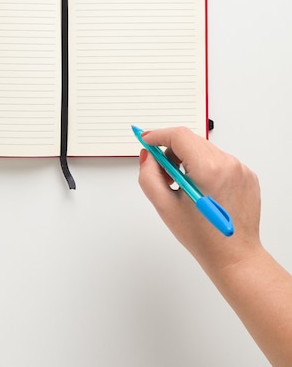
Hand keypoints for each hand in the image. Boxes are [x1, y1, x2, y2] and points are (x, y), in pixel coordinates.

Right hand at [138, 127, 262, 273]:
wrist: (235, 257)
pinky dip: (206, 167)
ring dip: (189, 159)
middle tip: (162, 172)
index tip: (146, 140)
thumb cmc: (203, 238)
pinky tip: (201, 190)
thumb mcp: (165, 206)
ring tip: (183, 185)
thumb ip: (149, 176)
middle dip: (172, 150)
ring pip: (205, 150)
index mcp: (208, 170)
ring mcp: (240, 169)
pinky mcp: (247, 175)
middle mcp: (228, 164)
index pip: (179, 136)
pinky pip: (219, 160)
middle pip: (191, 141)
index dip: (158, 135)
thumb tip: (148, 156)